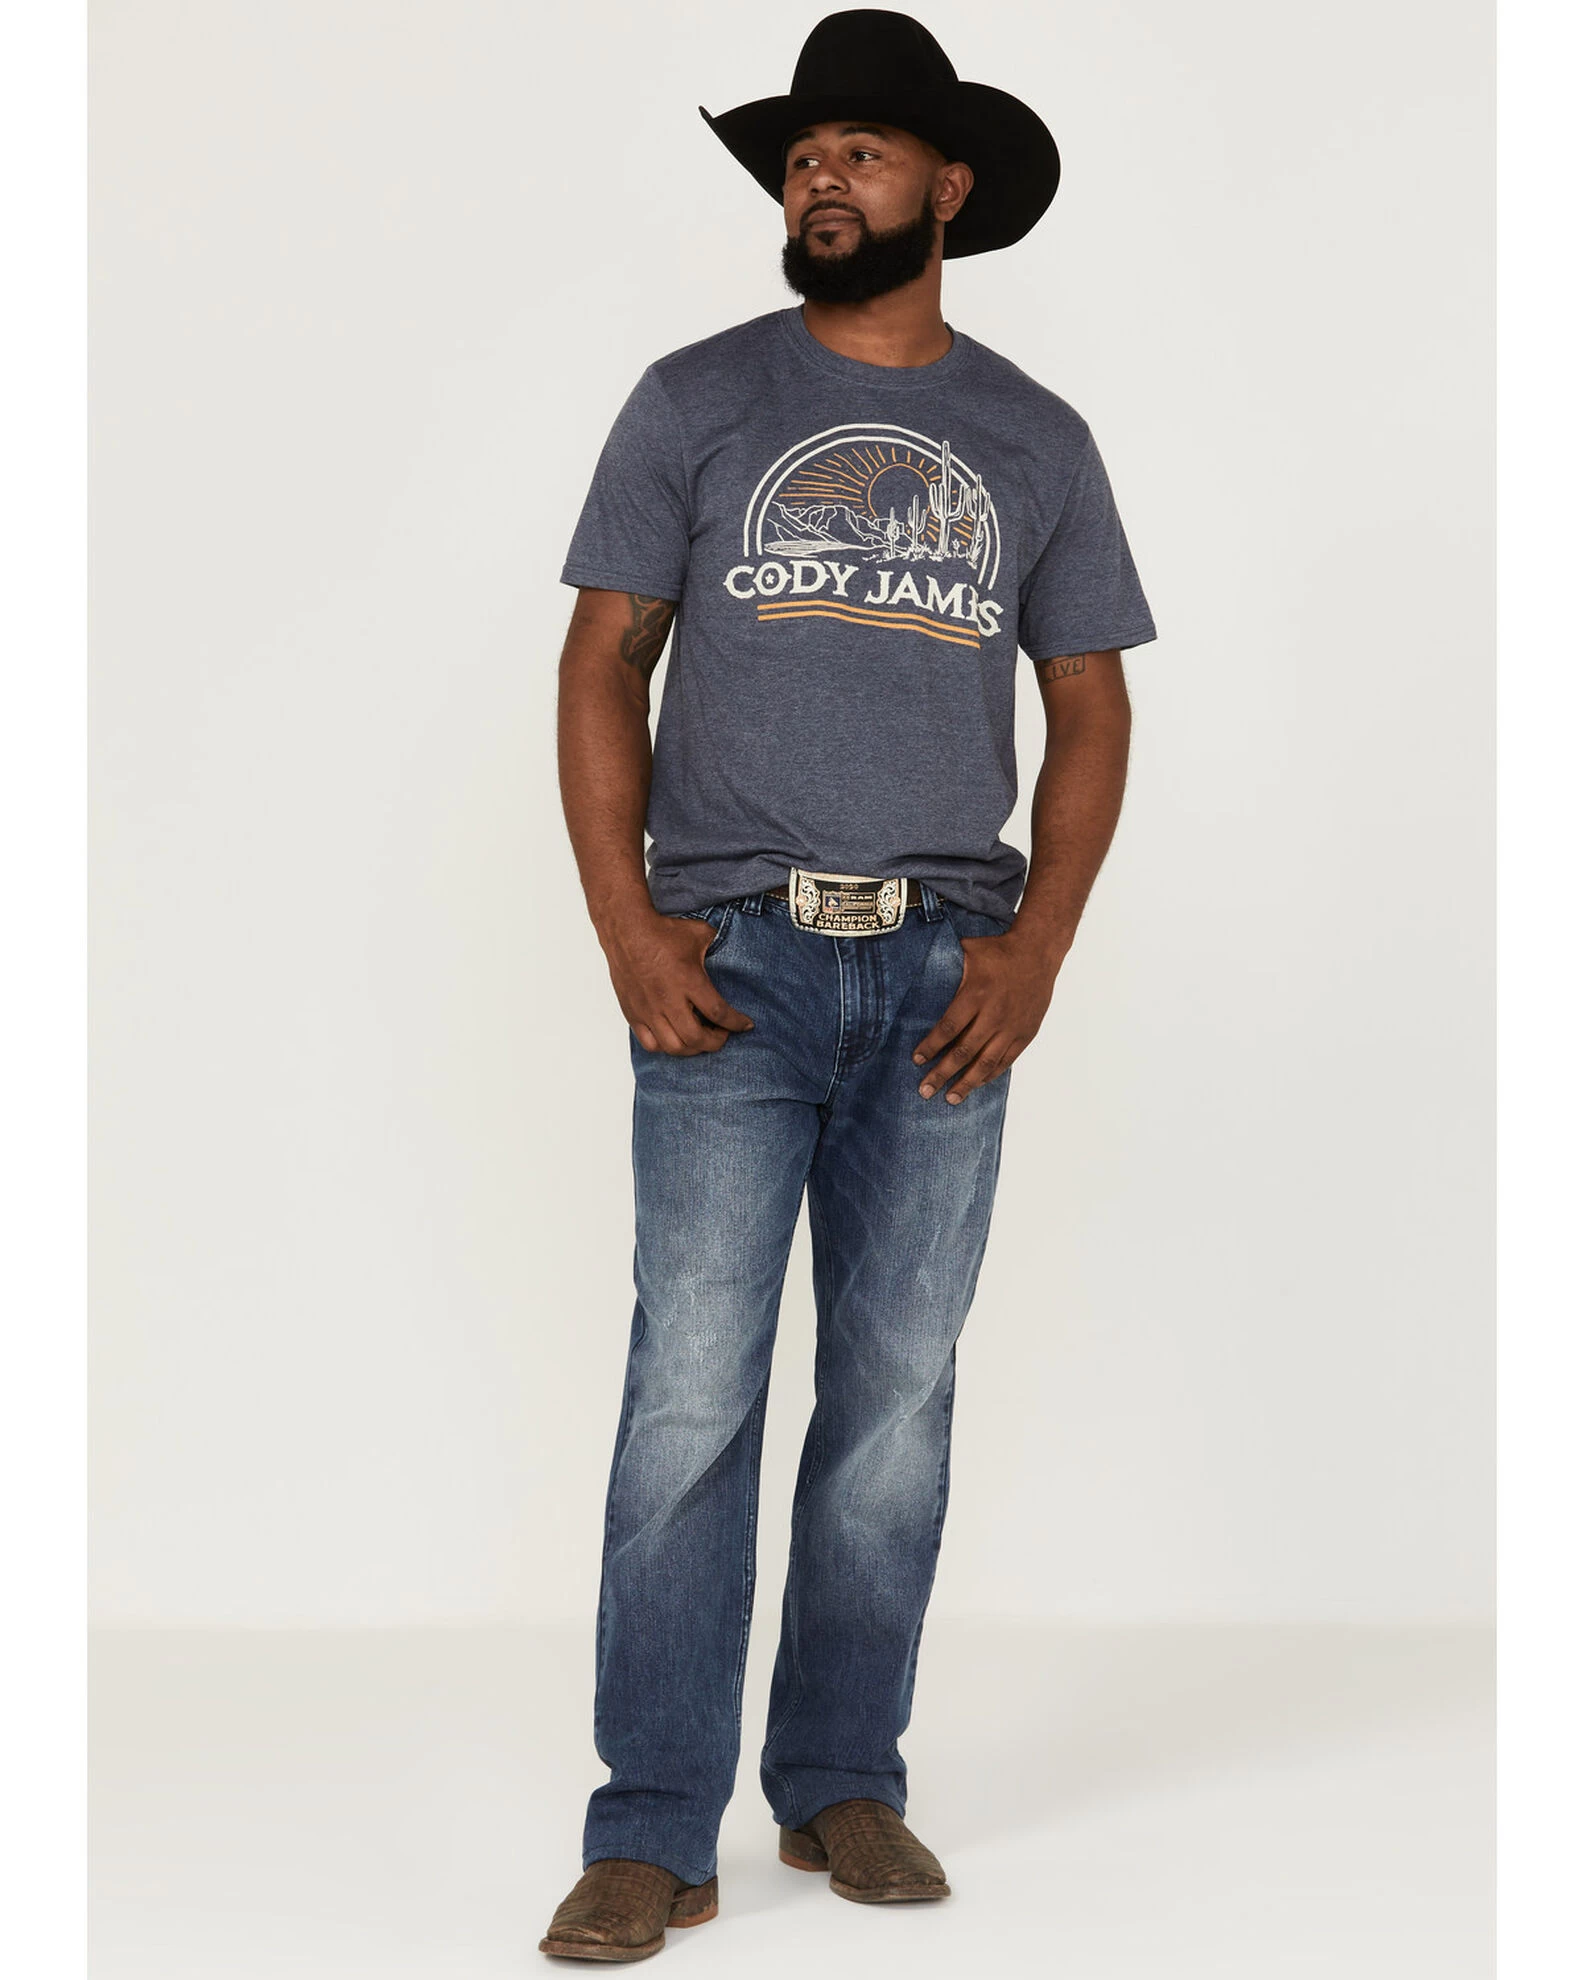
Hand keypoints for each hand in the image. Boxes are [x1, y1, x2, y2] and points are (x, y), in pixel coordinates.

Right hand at [604, 911, 754, 1055]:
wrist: (626, 931)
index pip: (718, 1012)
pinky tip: (675, 1037)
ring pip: (674, 1047)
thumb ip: (719, 946)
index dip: (736, 1023)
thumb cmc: (662, 932)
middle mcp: (668, 999)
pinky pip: (650, 1043)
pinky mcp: (634, 1014)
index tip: (746, 1025)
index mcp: (688, 980)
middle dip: (716, 1042)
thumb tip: (734, 951)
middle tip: (722, 1035)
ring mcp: (649, 1010)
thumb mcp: (700, 934)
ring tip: (700, 1039)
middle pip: (696, 1038)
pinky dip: (666, 1046)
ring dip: (692, 1048)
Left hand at [912, 927, 1061, 1102]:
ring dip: (967, 1083)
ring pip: (986, 1062)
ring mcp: (1011, 1026)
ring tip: (950, 1099)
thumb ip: (946, 967)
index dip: (931, 1047)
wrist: (1038, 952)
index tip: (917, 1060)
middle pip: (964, 1051)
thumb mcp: (969, 951)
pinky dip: (990, 1074)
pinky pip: (1006, 1060)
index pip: (949, 1028)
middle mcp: (994, 1014)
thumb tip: (917, 972)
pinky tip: (976, 1084)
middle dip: (942, 1073)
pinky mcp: (1025, 1033)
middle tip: (924, 1090)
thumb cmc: (999, 951)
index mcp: (976, 994)